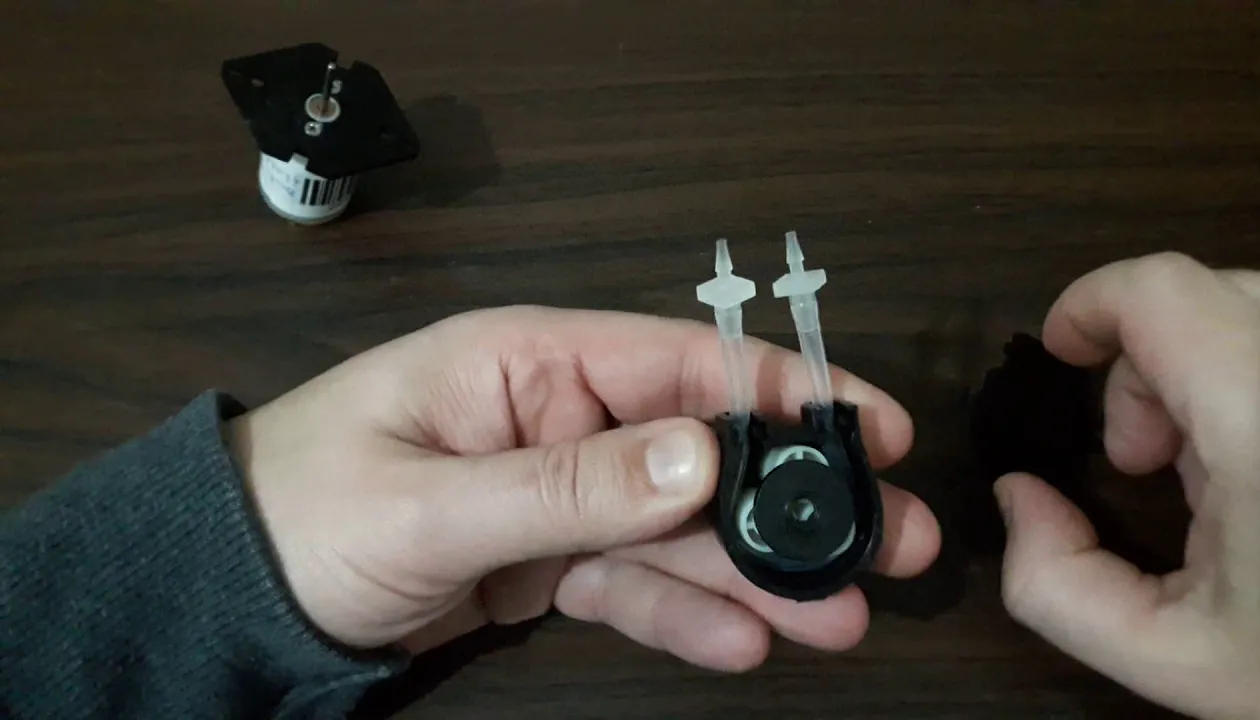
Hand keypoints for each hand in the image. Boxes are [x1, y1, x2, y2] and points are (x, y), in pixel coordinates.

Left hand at [230, 305, 940, 670]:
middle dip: (796, 500)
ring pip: (681, 529)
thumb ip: (567, 484)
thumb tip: (701, 457)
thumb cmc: (305, 511)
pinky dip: (683, 614)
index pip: (682, 361)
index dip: (784, 392)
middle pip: (704, 451)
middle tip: (893, 544)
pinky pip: (633, 582)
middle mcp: (564, 417)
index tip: (874, 430)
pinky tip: (741, 644)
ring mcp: (563, 492)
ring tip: (838, 617)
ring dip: (757, 574)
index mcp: (533, 362)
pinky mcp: (551, 557)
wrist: (234, 592)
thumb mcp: (433, 504)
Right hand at [995, 253, 1259, 718]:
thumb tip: (1020, 494)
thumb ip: (1053, 582)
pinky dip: (1254, 383)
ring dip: (1203, 372)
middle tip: (1142, 460)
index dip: (1089, 302)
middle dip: (1144, 363)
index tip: (1062, 357)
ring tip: (1207, 472)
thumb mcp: (1170, 660)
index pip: (1163, 291)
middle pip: (1207, 293)